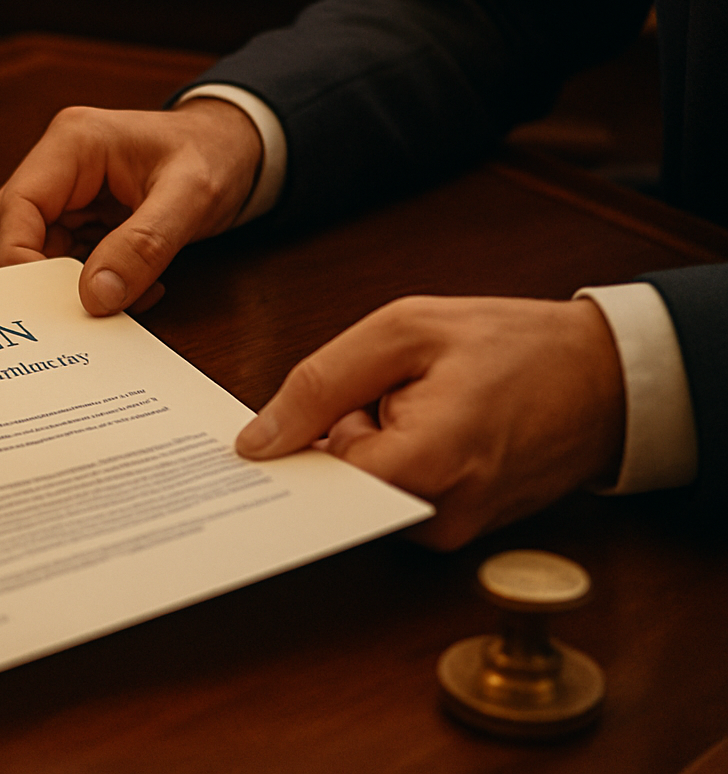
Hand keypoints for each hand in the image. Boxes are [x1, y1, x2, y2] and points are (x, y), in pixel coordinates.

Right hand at [0, 98, 263, 315]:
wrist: (241, 148)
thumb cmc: (216, 154)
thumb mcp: (189, 199)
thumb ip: (143, 246)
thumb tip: (95, 296)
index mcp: (73, 143)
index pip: (16, 206)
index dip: (21, 258)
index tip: (49, 303)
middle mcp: (62, 164)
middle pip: (20, 231)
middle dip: (51, 276)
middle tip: (91, 306)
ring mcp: (72, 191)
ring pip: (44, 250)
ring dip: (80, 283)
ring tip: (131, 292)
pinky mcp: (86, 215)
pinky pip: (72, 258)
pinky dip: (100, 281)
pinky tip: (138, 285)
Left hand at [234, 296, 625, 549]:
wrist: (604, 378)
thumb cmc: (512, 345)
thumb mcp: (405, 331)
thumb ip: (322, 385)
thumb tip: (258, 441)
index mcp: (429, 462)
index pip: (322, 479)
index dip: (301, 441)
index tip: (285, 422)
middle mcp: (441, 515)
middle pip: (338, 487)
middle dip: (337, 437)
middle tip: (383, 391)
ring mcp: (454, 532)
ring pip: (362, 493)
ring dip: (369, 448)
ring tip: (416, 403)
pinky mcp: (460, 532)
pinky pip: (393, 499)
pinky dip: (395, 462)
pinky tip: (427, 425)